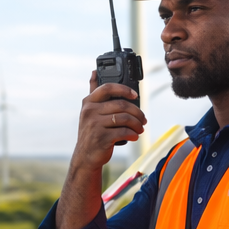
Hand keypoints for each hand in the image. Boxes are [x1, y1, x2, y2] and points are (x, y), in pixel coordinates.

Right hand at [55, 71, 146, 228]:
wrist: (85, 157)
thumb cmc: (91, 132)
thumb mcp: (90, 111)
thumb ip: (93, 91)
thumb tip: (93, 71)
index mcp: (89, 102)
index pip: (107, 88)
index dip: (124, 89)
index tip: (135, 95)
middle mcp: (90, 112)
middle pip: (121, 105)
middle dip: (137, 112)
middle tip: (143, 119)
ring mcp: (95, 125)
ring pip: (124, 118)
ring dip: (137, 124)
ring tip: (140, 128)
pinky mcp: (101, 138)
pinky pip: (123, 132)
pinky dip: (133, 134)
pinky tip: (135, 136)